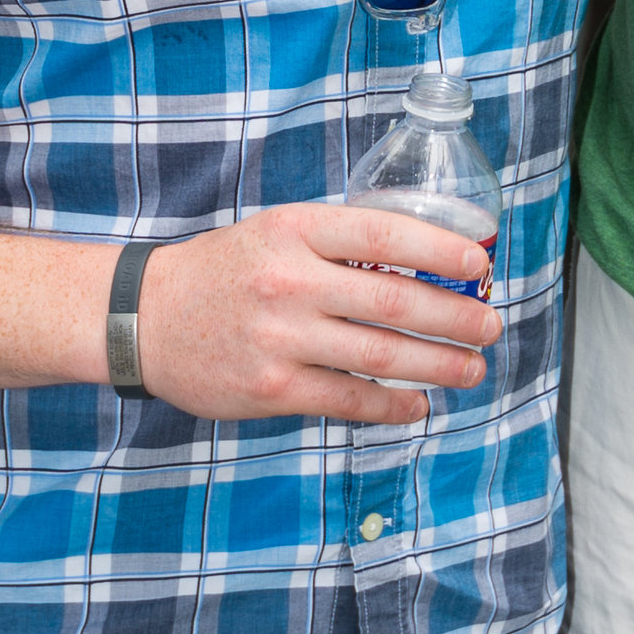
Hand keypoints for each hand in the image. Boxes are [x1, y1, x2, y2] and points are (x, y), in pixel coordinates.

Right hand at [137, 202, 498, 425]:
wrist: (142, 318)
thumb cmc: (224, 271)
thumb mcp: (275, 232)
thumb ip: (337, 244)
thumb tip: (423, 263)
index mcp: (295, 228)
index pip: (384, 231)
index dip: (440, 246)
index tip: (479, 262)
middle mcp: (290, 279)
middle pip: (395, 298)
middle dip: (456, 315)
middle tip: (491, 324)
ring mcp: (280, 337)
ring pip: (381, 353)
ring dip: (439, 364)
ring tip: (472, 368)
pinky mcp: (271, 388)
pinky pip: (349, 399)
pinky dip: (393, 404)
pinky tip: (419, 405)